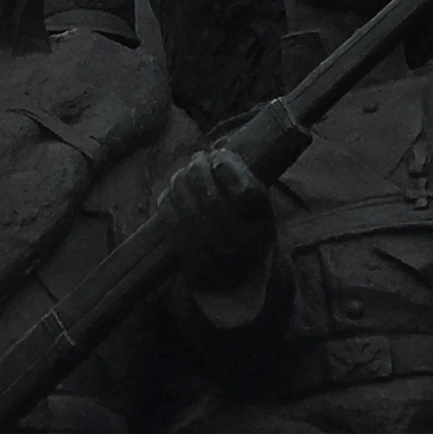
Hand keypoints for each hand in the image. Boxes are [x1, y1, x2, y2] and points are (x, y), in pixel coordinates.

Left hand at [163, 148, 274, 290]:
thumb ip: (248, 185)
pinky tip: (172, 191)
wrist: (236, 287)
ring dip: (182, 181)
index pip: (246, 190)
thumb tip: (219, 146)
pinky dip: (169, 200)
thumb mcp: (263, 216)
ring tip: (184, 173)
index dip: (228, 168)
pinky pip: (172, 220)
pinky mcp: (187, 254)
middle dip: (199, 170)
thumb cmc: (251, 242)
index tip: (218, 156)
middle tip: (198, 158)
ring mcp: (209, 248)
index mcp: (259, 226)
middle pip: (210, 195)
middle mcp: (234, 238)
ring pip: (188, 205)